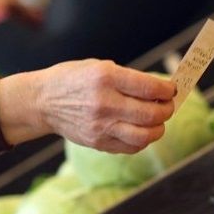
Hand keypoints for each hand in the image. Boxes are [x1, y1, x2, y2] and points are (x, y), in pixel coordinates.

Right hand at [0, 60, 175, 152]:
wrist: (42, 101)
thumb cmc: (73, 79)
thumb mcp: (99, 66)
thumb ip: (129, 79)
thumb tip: (160, 91)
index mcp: (106, 77)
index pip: (149, 88)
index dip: (167, 91)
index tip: (170, 90)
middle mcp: (104, 103)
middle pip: (151, 114)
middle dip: (167, 110)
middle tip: (167, 106)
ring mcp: (100, 126)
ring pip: (145, 136)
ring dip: (158, 128)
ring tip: (156, 121)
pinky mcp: (98, 142)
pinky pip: (131, 147)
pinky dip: (142, 140)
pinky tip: (140, 130)